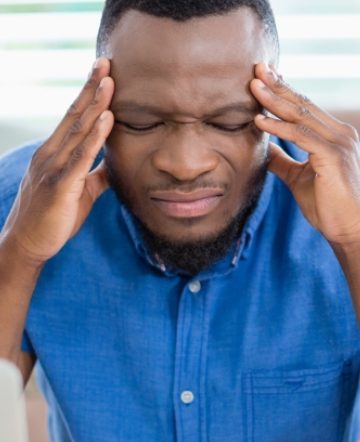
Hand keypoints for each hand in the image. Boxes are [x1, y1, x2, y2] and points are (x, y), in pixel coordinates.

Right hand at [1, 58, 113, 264]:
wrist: (28, 245)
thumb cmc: (54, 218)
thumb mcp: (80, 192)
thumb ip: (96, 176)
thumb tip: (114, 166)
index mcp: (57, 153)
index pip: (75, 117)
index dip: (89, 95)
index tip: (104, 73)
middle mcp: (52, 153)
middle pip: (75, 114)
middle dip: (91, 88)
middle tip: (106, 62)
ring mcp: (54, 167)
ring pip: (78, 129)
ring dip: (95, 104)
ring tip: (110, 81)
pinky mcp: (61, 184)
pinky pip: (81, 156)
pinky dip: (95, 136)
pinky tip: (107, 119)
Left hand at [249, 63, 359, 246]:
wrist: (352, 232)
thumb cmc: (330, 209)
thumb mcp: (299, 178)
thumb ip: (283, 160)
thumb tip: (262, 148)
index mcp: (337, 137)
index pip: (306, 107)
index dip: (284, 90)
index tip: (263, 77)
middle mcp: (342, 135)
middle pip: (303, 104)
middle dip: (278, 85)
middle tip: (256, 67)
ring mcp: (341, 144)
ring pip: (301, 115)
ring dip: (274, 100)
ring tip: (252, 87)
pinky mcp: (334, 157)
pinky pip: (301, 135)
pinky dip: (278, 127)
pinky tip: (259, 120)